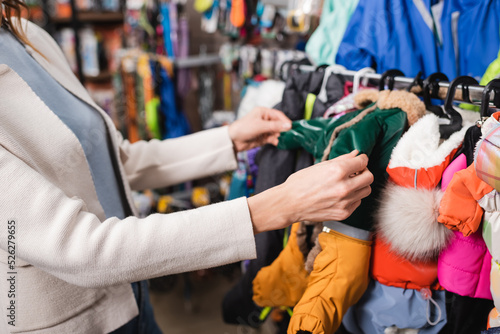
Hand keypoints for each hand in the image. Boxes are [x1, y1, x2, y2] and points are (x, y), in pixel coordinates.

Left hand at [228, 107, 291, 151]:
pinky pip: (273, 138)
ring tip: (285, 140)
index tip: (291, 127)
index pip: (278, 115)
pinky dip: (277, 141)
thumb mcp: (260, 126)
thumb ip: (275, 126)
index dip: (285, 121)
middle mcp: (265, 119)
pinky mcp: (264, 137)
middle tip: (290, 135)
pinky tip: (279, 143)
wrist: (233, 141)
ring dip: (281, 136)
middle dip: (284, 129)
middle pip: (279, 123)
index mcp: (263, 112)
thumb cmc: (243, 128)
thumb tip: (288, 125)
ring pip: (277, 132)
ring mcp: (265, 129)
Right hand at [247, 151, 373, 232]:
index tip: (359, 160)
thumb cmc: (300, 183)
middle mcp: (343, 187)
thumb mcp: (319, 166)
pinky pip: (357, 202)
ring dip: (360, 185)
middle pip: (369, 177)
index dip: (361, 159)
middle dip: (364, 172)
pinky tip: (341, 195)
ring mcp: (344, 202)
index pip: (362, 162)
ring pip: (366, 190)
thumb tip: (355, 154)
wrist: (289, 204)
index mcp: (337, 171)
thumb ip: (341, 159)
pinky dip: (353, 197)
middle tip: (356, 172)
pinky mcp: (343, 213)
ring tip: (348, 183)